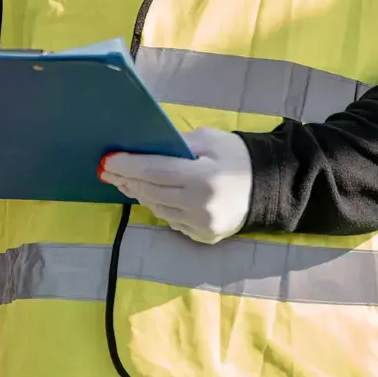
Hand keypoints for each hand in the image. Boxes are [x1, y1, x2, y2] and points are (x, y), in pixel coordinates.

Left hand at [98, 127, 252, 244]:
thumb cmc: (237, 156)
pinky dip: (160, 206)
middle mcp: (200, 206)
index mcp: (202, 179)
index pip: (155, 171)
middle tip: (108, 170)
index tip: (107, 160)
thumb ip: (177, 144)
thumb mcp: (209, 140)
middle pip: (151, 192)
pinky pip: (172, 220)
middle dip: (127, 179)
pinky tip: (151, 194)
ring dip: (140, 193)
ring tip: (126, 181)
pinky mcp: (203, 237)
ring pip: (158, 208)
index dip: (128, 165)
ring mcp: (201, 226)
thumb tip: (143, 148)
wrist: (270, 186)